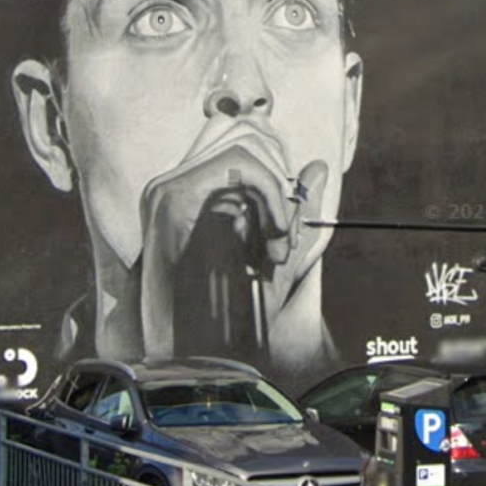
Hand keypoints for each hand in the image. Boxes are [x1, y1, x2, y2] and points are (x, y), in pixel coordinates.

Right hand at [135, 131, 328, 358]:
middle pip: (245, 131)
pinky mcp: (172, 196)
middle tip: (285, 232)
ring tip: (278, 240)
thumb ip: (294, 211)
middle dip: (281, 175)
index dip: (277, 166)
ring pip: (245, 144)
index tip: (285, 222)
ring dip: (278, 190)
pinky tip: (272, 237)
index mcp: (190, 194)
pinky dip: (270, 196)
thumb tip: (317, 166)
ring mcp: (168, 187)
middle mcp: (173, 183)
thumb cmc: (234, 312)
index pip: (240, 138)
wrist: (200, 353)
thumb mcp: (273, 254)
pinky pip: (239, 165)